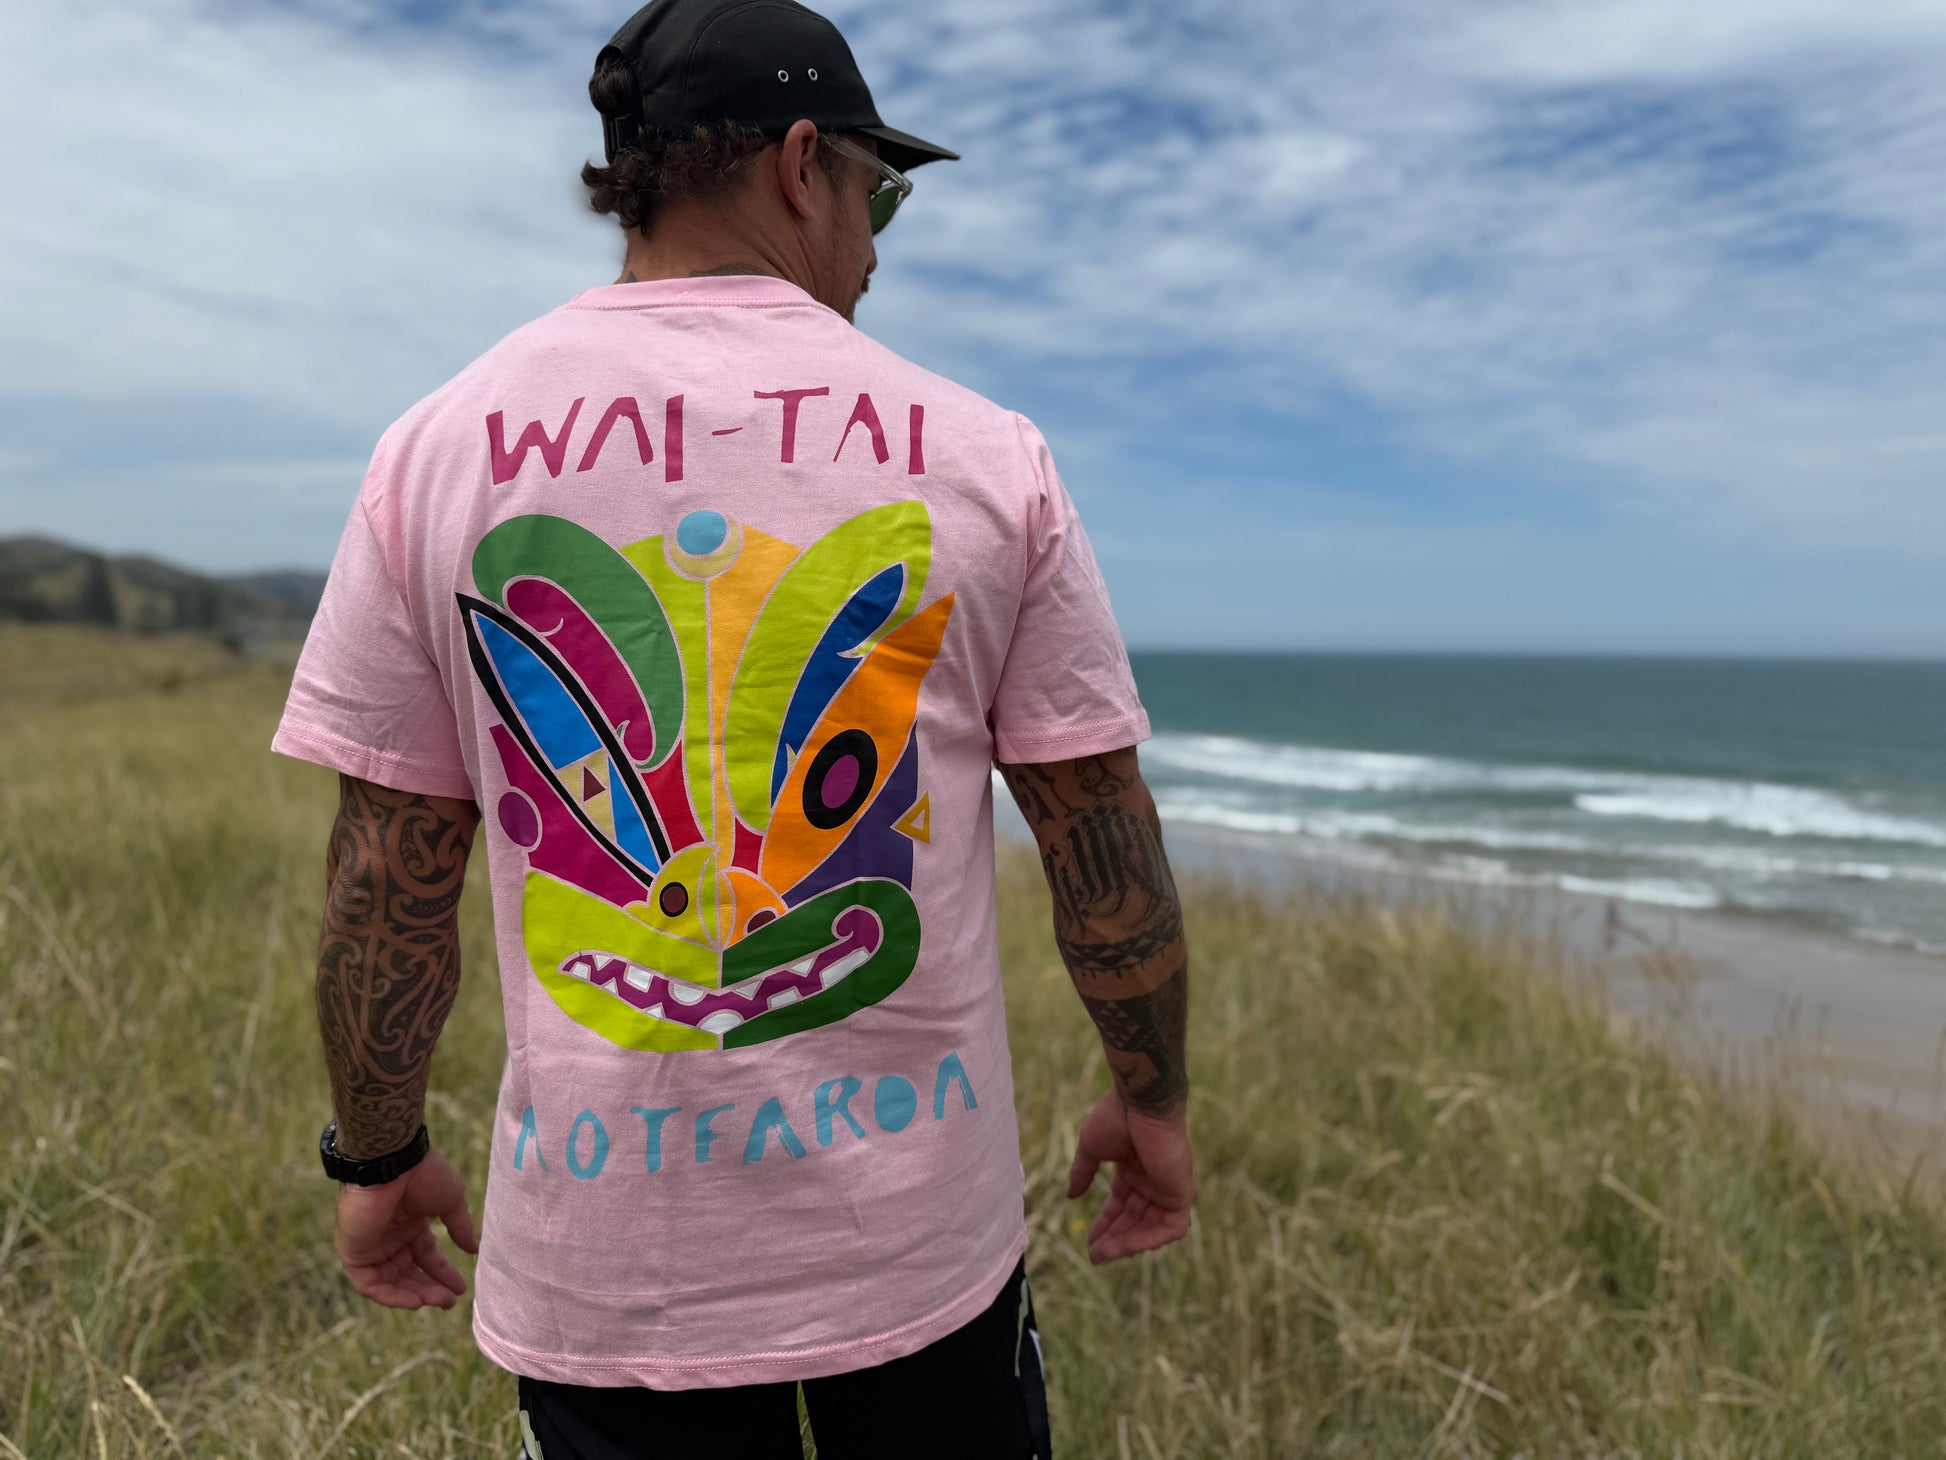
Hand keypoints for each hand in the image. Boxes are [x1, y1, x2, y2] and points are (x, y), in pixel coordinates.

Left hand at [333, 1148, 479, 1309]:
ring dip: (414, 1294)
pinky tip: (414, 1300)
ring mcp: (370, 1246)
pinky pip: (369, 1284)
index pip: (426, 1256)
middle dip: (430, 1288)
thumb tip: (473, 1249)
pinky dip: (390, 1295)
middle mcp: (389, 1237)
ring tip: (437, 1301)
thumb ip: (460, 1227)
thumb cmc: (423, 1175)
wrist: (393, 1162)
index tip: (461, 1287)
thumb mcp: (450, 1202)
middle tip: (449, 1301)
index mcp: (410, 1224)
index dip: (443, 1273)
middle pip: (409, 1273)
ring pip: (390, 1282)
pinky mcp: (353, 1253)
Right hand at [1066, 1093, 1194, 1263]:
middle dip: (1113, 1239)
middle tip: (1094, 1254)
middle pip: (1134, 1221)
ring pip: (1150, 1229)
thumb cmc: (1117, 1118)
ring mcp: (1168, 1189)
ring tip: (1103, 1253)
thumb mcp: (1091, 1149)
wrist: (1141, 1103)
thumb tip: (1070, 1196)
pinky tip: (1125, 1246)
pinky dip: (1149, 1240)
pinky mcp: (1182, 1194)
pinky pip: (1170, 1229)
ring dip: (1127, 1244)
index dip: (1105, 1224)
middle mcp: (1153, 1182)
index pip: (1120, 1206)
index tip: (1088, 1241)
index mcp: (1134, 1170)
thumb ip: (1083, 1173)